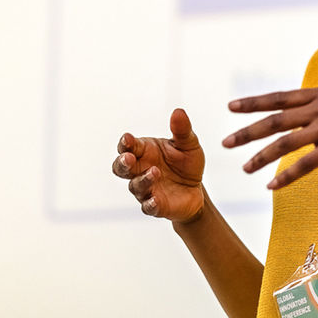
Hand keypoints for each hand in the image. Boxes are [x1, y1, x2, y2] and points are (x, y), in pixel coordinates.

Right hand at [113, 108, 206, 222]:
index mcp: (144, 151)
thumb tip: (178, 111)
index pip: (128, 146)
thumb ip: (182, 130)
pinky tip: (155, 199)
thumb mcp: (188, 144)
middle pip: (120, 167)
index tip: (127, 139)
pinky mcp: (155, 205)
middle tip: (128, 158)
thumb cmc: (186, 163)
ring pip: (135, 186)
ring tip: (155, 172)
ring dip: (143, 179)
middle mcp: (139, 170)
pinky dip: (150, 203)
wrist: (196, 188)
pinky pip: (148, 206)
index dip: (125, 143)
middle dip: (122, 162)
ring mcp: (145, 189)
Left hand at [223, 85, 317, 189]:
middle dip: (247, 131)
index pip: (280, 97)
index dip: (254, 102)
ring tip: (244, 168)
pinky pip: (305, 164)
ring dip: (261, 157)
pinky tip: (272, 187)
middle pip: (275, 119)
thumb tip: (316, 108)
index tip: (232, 106)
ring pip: (284, 142)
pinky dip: (286, 176)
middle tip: (225, 142)